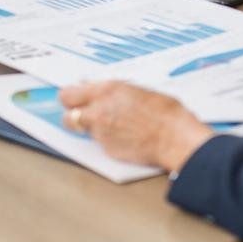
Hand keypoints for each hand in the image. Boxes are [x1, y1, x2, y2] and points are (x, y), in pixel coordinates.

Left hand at [57, 81, 211, 170]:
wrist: (175, 138)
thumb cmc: (166, 112)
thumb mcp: (139, 90)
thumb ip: (116, 92)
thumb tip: (107, 93)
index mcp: (107, 91)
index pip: (70, 94)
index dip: (71, 97)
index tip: (74, 98)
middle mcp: (99, 111)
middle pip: (67, 116)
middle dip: (72, 114)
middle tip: (81, 114)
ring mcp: (101, 133)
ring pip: (83, 131)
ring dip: (91, 128)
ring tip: (110, 126)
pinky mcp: (108, 151)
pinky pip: (100, 144)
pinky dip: (107, 141)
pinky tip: (123, 137)